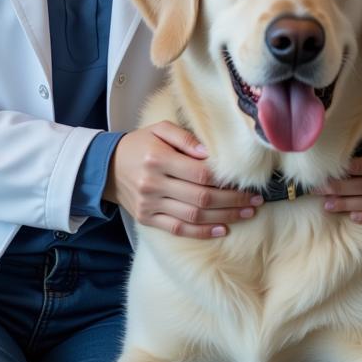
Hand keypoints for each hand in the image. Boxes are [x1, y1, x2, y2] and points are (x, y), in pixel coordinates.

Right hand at [104, 121, 262, 238]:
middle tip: (255, 201)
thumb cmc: (140, 144)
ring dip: (224, 217)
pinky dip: (202, 232)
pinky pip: (178, 229)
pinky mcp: (147, 219)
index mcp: (158, 159)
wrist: (107, 166)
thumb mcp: (159, 129)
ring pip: (193, 216)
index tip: (246, 183)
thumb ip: (185, 137)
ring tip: (247, 214)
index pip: (200, 174)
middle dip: (233, 201)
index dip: (225, 182)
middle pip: (201, 198)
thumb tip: (209, 153)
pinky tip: (223, 229)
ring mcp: (149, 205)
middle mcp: (153, 184)